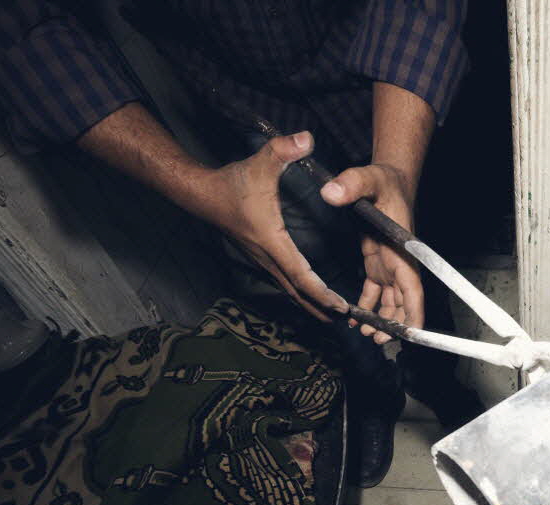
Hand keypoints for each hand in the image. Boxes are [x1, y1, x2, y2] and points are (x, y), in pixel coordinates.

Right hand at [205, 132, 349, 320]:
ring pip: (291, 291)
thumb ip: (284, 149)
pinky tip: (312, 298)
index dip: (321, 293)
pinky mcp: (261, 258)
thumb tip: (307, 138)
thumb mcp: (260, 162)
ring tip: (335, 317)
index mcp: (272, 242)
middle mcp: (268, 257)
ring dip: (312, 304)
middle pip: (298, 292)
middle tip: (348, 320)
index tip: (340, 306)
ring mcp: (263, 260)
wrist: (202, 195)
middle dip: (322, 307)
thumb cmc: (231, 182)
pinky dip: (301, 293)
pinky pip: (285, 282)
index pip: (301, 275)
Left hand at [320, 163, 423, 342]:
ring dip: (381, 319)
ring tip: (365, 333)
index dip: (414, 311)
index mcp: (402, 250)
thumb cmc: (384, 180)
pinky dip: (368, 306)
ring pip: (390, 300)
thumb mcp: (368, 177)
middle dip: (395, 324)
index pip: (413, 287)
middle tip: (377, 340)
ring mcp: (389, 264)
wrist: (386, 179)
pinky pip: (376, 291)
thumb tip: (330, 193)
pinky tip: (354, 317)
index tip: (412, 333)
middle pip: (402, 301)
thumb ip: (352, 183)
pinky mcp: (378, 263)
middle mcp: (399, 261)